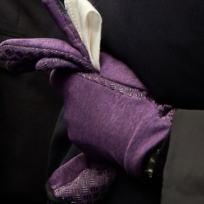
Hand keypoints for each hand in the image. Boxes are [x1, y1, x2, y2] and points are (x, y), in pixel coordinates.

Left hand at [0, 0, 172, 200]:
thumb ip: (99, 61)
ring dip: (93, 113)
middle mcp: (70, 109)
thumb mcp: (119, 71)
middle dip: (87, 95)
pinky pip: (87, 133)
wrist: (144, 137)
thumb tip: (86, 55)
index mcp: (76, 86)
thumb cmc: (134, 99)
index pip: (58, 75)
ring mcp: (75, 131)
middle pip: (73, 97)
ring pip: (80, 116)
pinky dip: (98, 130)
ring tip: (117, 114)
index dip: (70, 74)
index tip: (84, 74)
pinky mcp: (83, 148)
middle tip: (111, 95)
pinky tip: (116, 129)